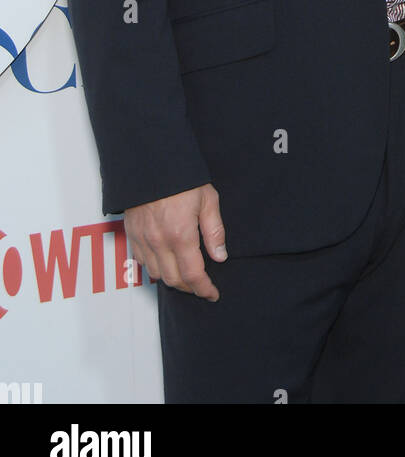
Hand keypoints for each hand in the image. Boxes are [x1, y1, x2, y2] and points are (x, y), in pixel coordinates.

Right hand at [124, 183, 225, 300]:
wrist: (150, 162)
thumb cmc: (182, 178)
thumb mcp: (207, 199)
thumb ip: (214, 231)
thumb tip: (220, 256)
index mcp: (180, 235)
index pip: (193, 275)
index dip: (204, 289)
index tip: (213, 294)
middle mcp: (159, 242)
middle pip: (174, 280)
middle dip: (190, 288)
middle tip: (202, 285)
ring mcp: (143, 240)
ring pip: (157, 275)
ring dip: (172, 279)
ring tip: (186, 273)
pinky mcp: (132, 234)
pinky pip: (142, 262)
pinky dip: (156, 267)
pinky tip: (167, 260)